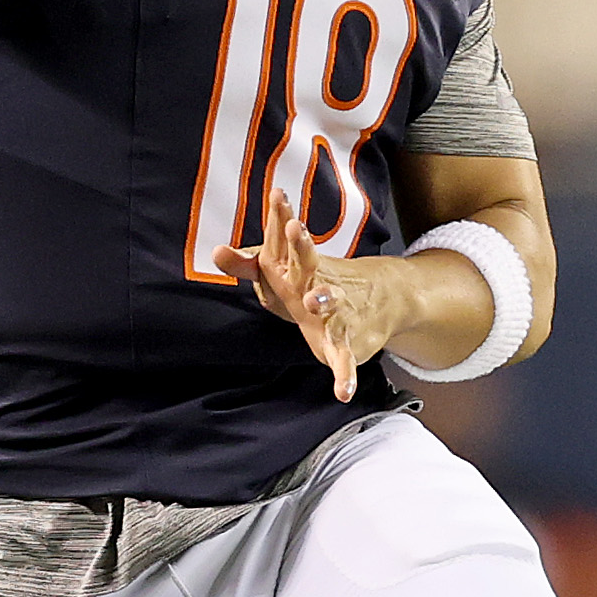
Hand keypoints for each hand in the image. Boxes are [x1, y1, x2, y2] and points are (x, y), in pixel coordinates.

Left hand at [231, 176, 422, 398]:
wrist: (381, 297)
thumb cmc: (317, 284)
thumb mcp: (284, 272)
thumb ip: (248, 264)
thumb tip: (215, 251)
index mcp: (306, 269)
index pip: (295, 244)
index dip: (288, 228)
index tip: (282, 203)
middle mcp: (323, 286)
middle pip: (310, 262)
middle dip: (304, 250)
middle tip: (295, 230)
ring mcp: (339, 314)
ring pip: (332, 308)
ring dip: (322, 300)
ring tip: (310, 301)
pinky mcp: (348, 342)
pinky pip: (345, 360)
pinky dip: (345, 376)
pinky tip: (343, 393)